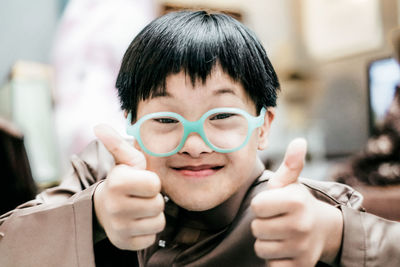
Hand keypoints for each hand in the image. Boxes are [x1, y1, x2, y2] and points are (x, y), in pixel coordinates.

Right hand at [93, 124, 164, 249]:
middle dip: (153, 199)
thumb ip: (116, 143)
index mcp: (116, 183)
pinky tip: (136, 222)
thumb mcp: (123, 161)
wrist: (103, 209)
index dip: (151, 182)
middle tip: (140, 196)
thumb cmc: (121, 181)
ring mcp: (119, 227)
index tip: (139, 182)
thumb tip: (99, 126)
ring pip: (158, 222)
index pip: (154, 185)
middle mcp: (114, 206)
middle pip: (158, 205)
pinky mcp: (125, 243)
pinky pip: (151, 237)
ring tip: (139, 208)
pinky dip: (147, 230)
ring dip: (152, 215)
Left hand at [251, 138, 342, 265]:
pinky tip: (285, 249)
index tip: (274, 205)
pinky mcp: (301, 266)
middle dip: (263, 224)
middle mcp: (300, 225)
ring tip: (281, 234)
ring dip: (267, 242)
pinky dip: (275, 259)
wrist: (324, 230)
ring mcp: (302, 248)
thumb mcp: (292, 183)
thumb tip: (300, 141)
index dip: (262, 205)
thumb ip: (290, 163)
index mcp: (296, 201)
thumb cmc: (298, 204)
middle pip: (256, 228)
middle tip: (277, 220)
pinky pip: (271, 265)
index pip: (256, 207)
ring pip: (261, 248)